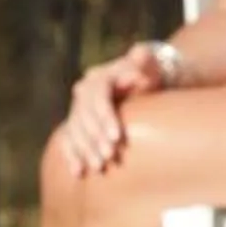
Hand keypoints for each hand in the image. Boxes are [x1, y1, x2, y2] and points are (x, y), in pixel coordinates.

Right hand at [56, 42, 165, 176]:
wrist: (149, 85)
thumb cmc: (156, 77)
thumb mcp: (155, 68)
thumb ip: (148, 62)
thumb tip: (139, 53)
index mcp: (100, 76)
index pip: (97, 96)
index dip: (104, 117)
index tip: (117, 137)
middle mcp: (84, 90)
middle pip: (83, 115)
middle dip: (95, 137)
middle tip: (109, 156)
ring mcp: (79, 108)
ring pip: (75, 129)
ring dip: (85, 149)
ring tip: (98, 167)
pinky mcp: (78, 123)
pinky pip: (69, 139)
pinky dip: (72, 155)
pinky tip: (78, 172)